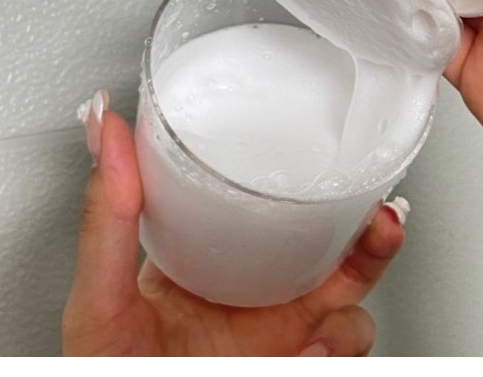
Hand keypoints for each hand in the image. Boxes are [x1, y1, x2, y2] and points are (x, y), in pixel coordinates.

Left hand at [63, 106, 404, 355]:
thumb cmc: (113, 370)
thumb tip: (108, 130)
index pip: (274, 207)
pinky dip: (340, 347)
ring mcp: (286, 330)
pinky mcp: (305, 358)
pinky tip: (312, 349)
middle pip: (336, 246)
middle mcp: (261, 291)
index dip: (311, 181)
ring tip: (343, 291)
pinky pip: (348, 349)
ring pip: (353, 297)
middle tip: (378, 215)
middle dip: (369, 227)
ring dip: (362, 287)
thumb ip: (107, 215)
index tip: (332, 154)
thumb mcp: (104, 294)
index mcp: (221, 259)